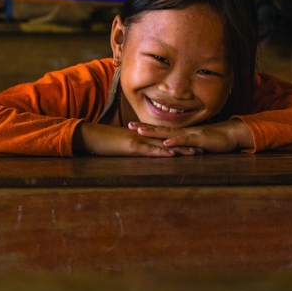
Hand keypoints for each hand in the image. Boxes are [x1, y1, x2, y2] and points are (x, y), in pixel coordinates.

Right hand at [74, 122, 200, 156]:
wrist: (89, 136)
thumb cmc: (101, 141)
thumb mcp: (118, 144)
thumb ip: (129, 146)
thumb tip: (136, 151)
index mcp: (140, 136)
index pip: (163, 138)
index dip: (178, 141)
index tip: (191, 145)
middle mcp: (142, 137)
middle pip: (168, 140)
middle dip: (185, 145)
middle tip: (202, 148)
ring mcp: (138, 141)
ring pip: (164, 144)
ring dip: (180, 149)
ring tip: (196, 153)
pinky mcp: (131, 147)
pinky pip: (149, 150)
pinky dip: (162, 152)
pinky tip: (173, 154)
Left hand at [127, 118, 253, 153]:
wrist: (231, 134)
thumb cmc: (213, 140)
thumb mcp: (194, 144)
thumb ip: (183, 145)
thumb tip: (170, 147)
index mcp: (180, 133)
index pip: (160, 130)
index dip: (146, 128)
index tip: (131, 127)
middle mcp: (182, 132)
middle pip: (160, 129)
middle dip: (144, 128)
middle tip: (129, 126)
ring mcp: (190, 134)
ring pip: (169, 133)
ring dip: (154, 132)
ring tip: (140, 131)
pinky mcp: (199, 140)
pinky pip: (185, 140)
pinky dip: (175, 141)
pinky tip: (166, 143)